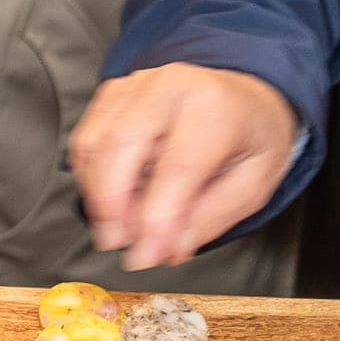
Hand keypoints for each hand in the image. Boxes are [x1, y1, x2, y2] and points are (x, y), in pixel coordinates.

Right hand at [69, 65, 299, 268]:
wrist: (244, 97)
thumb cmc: (249, 139)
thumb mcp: (253, 185)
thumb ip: (211, 218)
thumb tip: (167, 248)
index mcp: (216, 107)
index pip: (178, 167)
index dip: (157, 219)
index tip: (147, 255)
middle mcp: (173, 86)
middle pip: (123, 143)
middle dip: (112, 204)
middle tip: (117, 243)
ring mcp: (138, 86)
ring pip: (96, 142)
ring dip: (97, 194)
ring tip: (116, 227)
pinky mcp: (114, 94)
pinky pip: (86, 139)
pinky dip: (89, 177)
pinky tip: (109, 199)